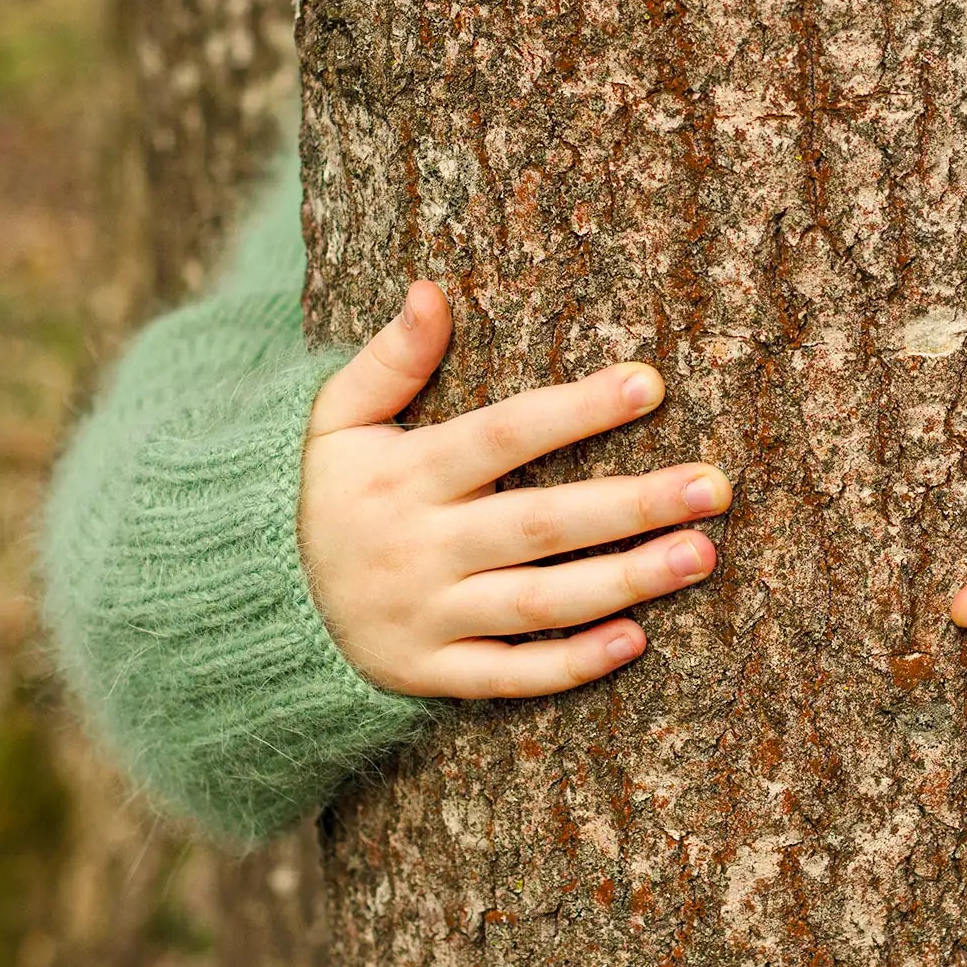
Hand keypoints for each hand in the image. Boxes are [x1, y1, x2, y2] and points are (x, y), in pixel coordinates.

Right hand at [300, 281, 730, 698]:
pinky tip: (637, 641)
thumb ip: (388, 360)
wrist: (253, 603)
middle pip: (540, 524)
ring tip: (701, 556)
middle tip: (713, 487)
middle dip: (631, 504)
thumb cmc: (322, 494)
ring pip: (539, 603)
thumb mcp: (335, 420)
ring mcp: (428, 616)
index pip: (503, 436)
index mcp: (404, 476)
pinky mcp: (432, 673)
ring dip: (624, 582)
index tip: (652, 383)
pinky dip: (571, 666)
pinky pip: (509, 676)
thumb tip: (430, 290)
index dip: (577, 410)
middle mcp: (421, 547)